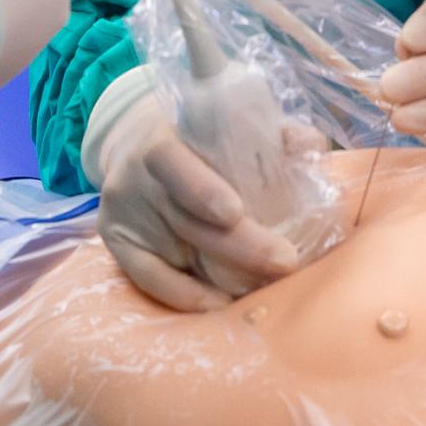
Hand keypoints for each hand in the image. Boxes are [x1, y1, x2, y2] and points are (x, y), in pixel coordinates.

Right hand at [91, 78, 303, 310]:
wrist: (133, 141)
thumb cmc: (193, 135)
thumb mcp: (221, 121)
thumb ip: (266, 133)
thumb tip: (310, 144)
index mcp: (159, 139)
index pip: (173, 163)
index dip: (202, 190)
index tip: (235, 213)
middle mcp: (134, 177)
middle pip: (186, 219)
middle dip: (239, 245)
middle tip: (284, 261)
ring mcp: (121, 212)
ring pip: (172, 252)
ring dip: (221, 275)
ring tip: (265, 287)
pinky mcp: (116, 242)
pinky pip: (148, 278)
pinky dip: (184, 296)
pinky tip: (219, 304)